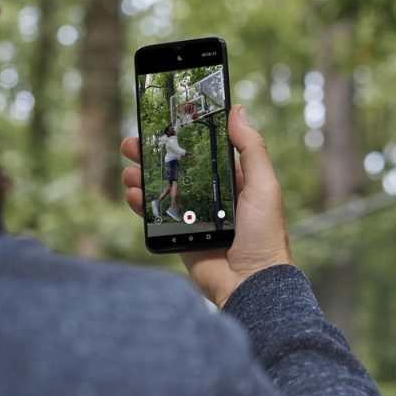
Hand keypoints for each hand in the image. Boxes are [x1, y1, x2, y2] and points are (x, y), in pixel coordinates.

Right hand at [121, 105, 292, 307]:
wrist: (251, 285)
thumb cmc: (265, 235)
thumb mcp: (263, 186)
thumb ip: (251, 148)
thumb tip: (237, 110)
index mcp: (234, 179)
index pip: (205, 149)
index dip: (184, 135)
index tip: (165, 120)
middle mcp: (213, 194)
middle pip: (177, 167)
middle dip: (155, 153)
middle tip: (133, 142)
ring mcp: (195, 215)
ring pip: (162, 189)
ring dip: (143, 176)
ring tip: (130, 170)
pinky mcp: (180, 236)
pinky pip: (156, 215)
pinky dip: (141, 203)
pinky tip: (133, 194)